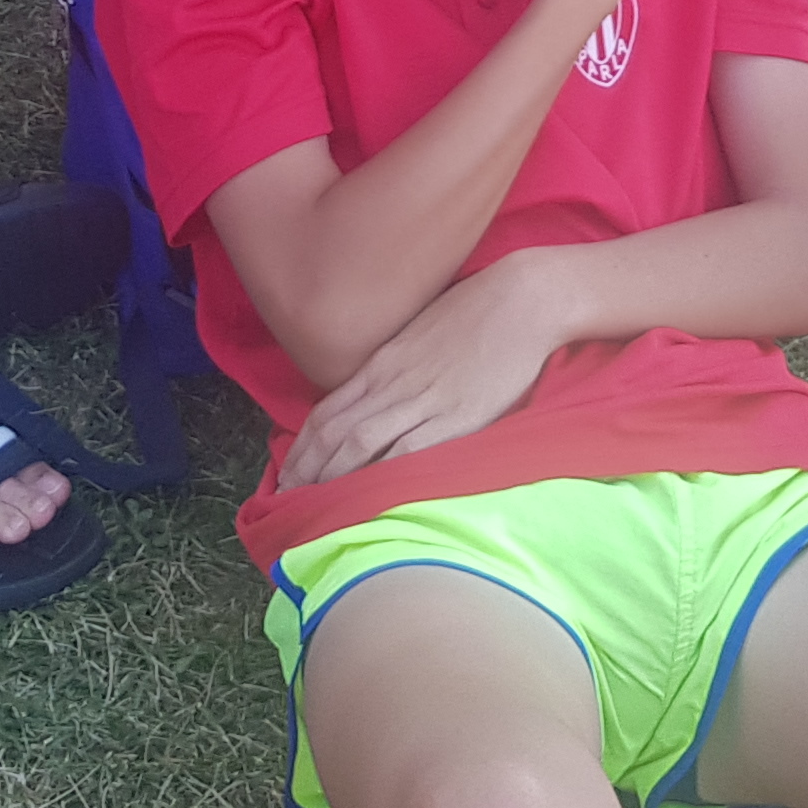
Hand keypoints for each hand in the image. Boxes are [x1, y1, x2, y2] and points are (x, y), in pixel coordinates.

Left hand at [283, 253, 572, 484]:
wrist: (524, 298)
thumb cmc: (479, 312)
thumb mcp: (422, 336)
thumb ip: (397, 368)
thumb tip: (377, 399)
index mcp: (383, 363)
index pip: (326, 411)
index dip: (300, 447)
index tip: (285, 473)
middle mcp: (392, 382)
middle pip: (332, 432)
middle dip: (304, 471)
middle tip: (283, 503)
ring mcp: (423, 399)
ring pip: (358, 442)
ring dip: (329, 478)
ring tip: (311, 509)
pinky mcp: (457, 417)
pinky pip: (406, 451)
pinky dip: (379, 476)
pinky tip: (364, 500)